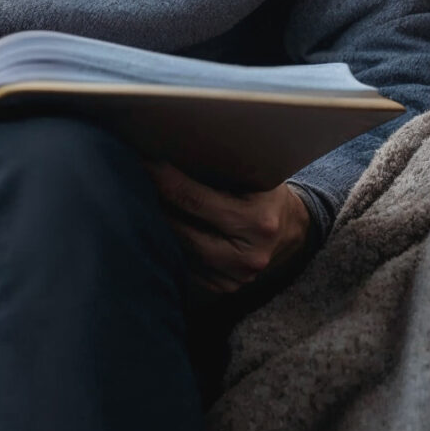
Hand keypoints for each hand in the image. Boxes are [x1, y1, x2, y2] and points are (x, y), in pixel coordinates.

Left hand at [147, 163, 311, 295]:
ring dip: (161, 228)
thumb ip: (225, 165)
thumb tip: (175, 143)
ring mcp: (238, 277)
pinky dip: (175, 247)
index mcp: (258, 222)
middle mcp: (250, 255)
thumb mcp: (257, 175)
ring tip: (145, 202)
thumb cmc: (267, 193)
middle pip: (184, 232)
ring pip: (183, 252)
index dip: (165, 180)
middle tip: (135, 181)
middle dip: (157, 205)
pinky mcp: (227, 287)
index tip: (144, 162)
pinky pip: (189, 267)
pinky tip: (164, 228)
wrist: (294, 229)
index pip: (195, 200)